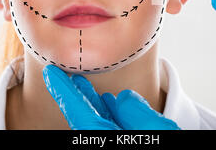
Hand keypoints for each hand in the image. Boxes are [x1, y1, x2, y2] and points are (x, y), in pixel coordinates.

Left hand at [42, 64, 180, 129]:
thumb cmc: (165, 146)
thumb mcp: (160, 132)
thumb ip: (141, 115)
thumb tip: (121, 96)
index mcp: (106, 139)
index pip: (79, 113)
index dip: (63, 91)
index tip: (50, 73)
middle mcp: (102, 141)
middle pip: (82, 117)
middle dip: (71, 94)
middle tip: (57, 75)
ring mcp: (110, 142)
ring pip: (95, 122)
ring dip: (88, 101)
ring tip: (80, 81)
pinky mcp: (120, 141)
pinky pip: (107, 126)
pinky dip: (105, 111)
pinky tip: (109, 101)